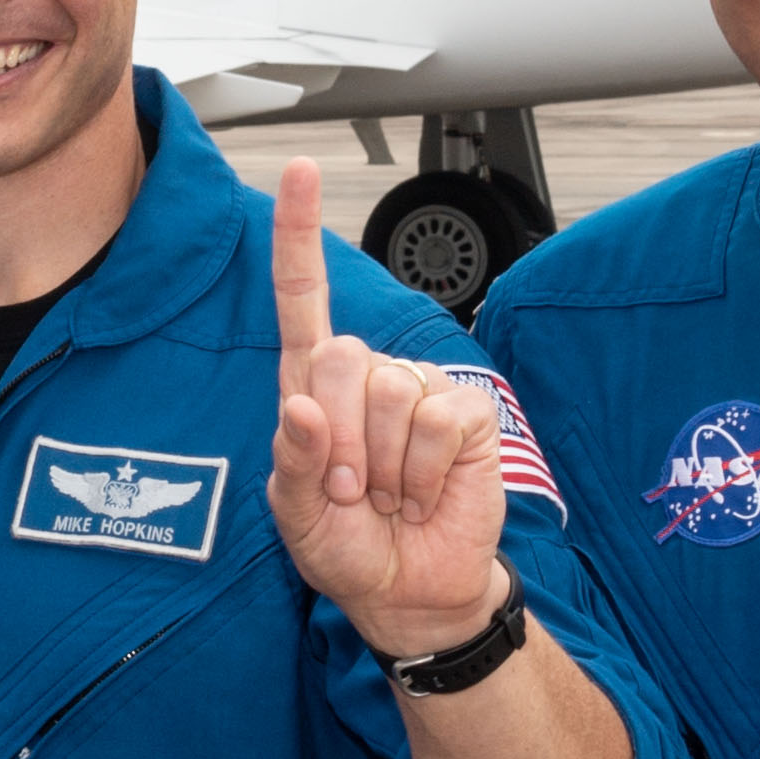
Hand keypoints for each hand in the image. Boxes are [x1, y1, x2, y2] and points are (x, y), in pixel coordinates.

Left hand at [265, 159, 512, 653]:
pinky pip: (435, 420)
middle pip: (340, 358)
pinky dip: (423, 471)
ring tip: (390, 495)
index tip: (298, 167)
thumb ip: (295, 464)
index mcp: (312, 385)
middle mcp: (366, 374)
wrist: (409, 591)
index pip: (302, 297)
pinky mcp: (464, 412)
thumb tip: (303, 410)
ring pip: (389, 394)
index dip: (297, 234)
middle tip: (354, 489)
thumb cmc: (347, 547)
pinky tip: (424, 492)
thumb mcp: (298, 517)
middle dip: (341, 439)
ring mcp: (418, 389)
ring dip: (384, 466)